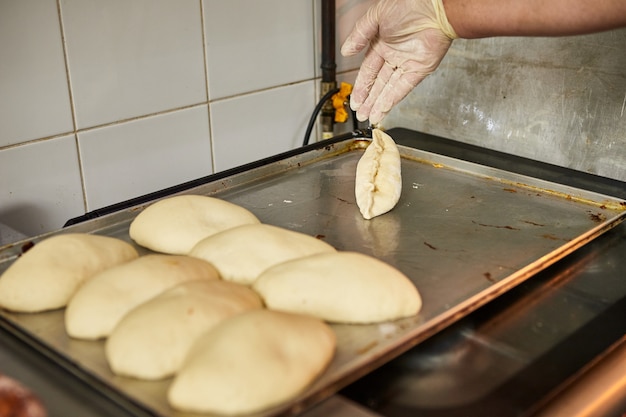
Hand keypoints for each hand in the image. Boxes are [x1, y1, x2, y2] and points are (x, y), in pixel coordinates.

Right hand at [341, 0, 456, 123]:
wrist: (435, 7)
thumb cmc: (408, 4)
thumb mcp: (375, 17)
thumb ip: (359, 35)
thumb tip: (345, 51)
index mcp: (382, 43)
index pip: (368, 70)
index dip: (361, 86)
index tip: (355, 100)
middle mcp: (394, 55)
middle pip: (378, 83)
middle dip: (368, 100)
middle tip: (360, 114)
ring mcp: (407, 64)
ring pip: (389, 88)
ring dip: (378, 104)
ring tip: (369, 116)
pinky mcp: (419, 69)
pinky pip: (403, 87)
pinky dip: (392, 99)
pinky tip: (382, 108)